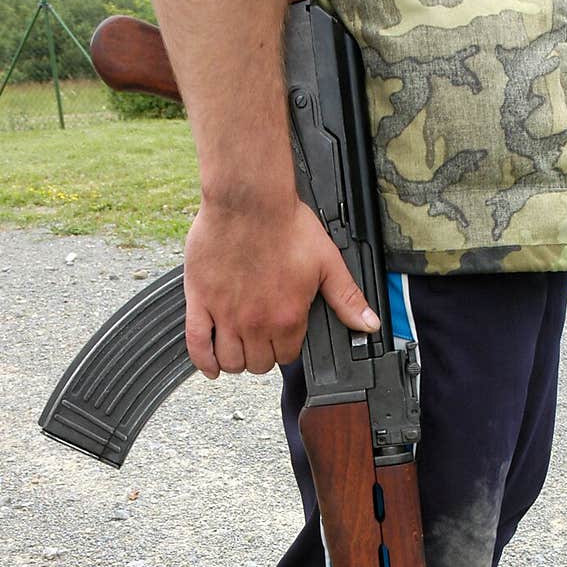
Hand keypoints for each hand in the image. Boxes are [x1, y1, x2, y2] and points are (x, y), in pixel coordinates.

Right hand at [183, 195, 379, 377]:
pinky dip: (204, 361)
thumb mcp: (328, 263)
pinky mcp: (201, 301)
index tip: (282, 337)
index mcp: (288, 317)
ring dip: (236, 361)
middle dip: (262, 357)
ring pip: (231, 361)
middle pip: (258, 364)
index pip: (287, 355)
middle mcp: (257, 323)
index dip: (286, 348)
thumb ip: (348, 299)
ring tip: (238, 348)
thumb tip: (369, 324)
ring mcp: (226, 315)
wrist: (249, 200)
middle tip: (260, 341)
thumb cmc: (286, 224)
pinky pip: (197, 344)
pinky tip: (211, 367)